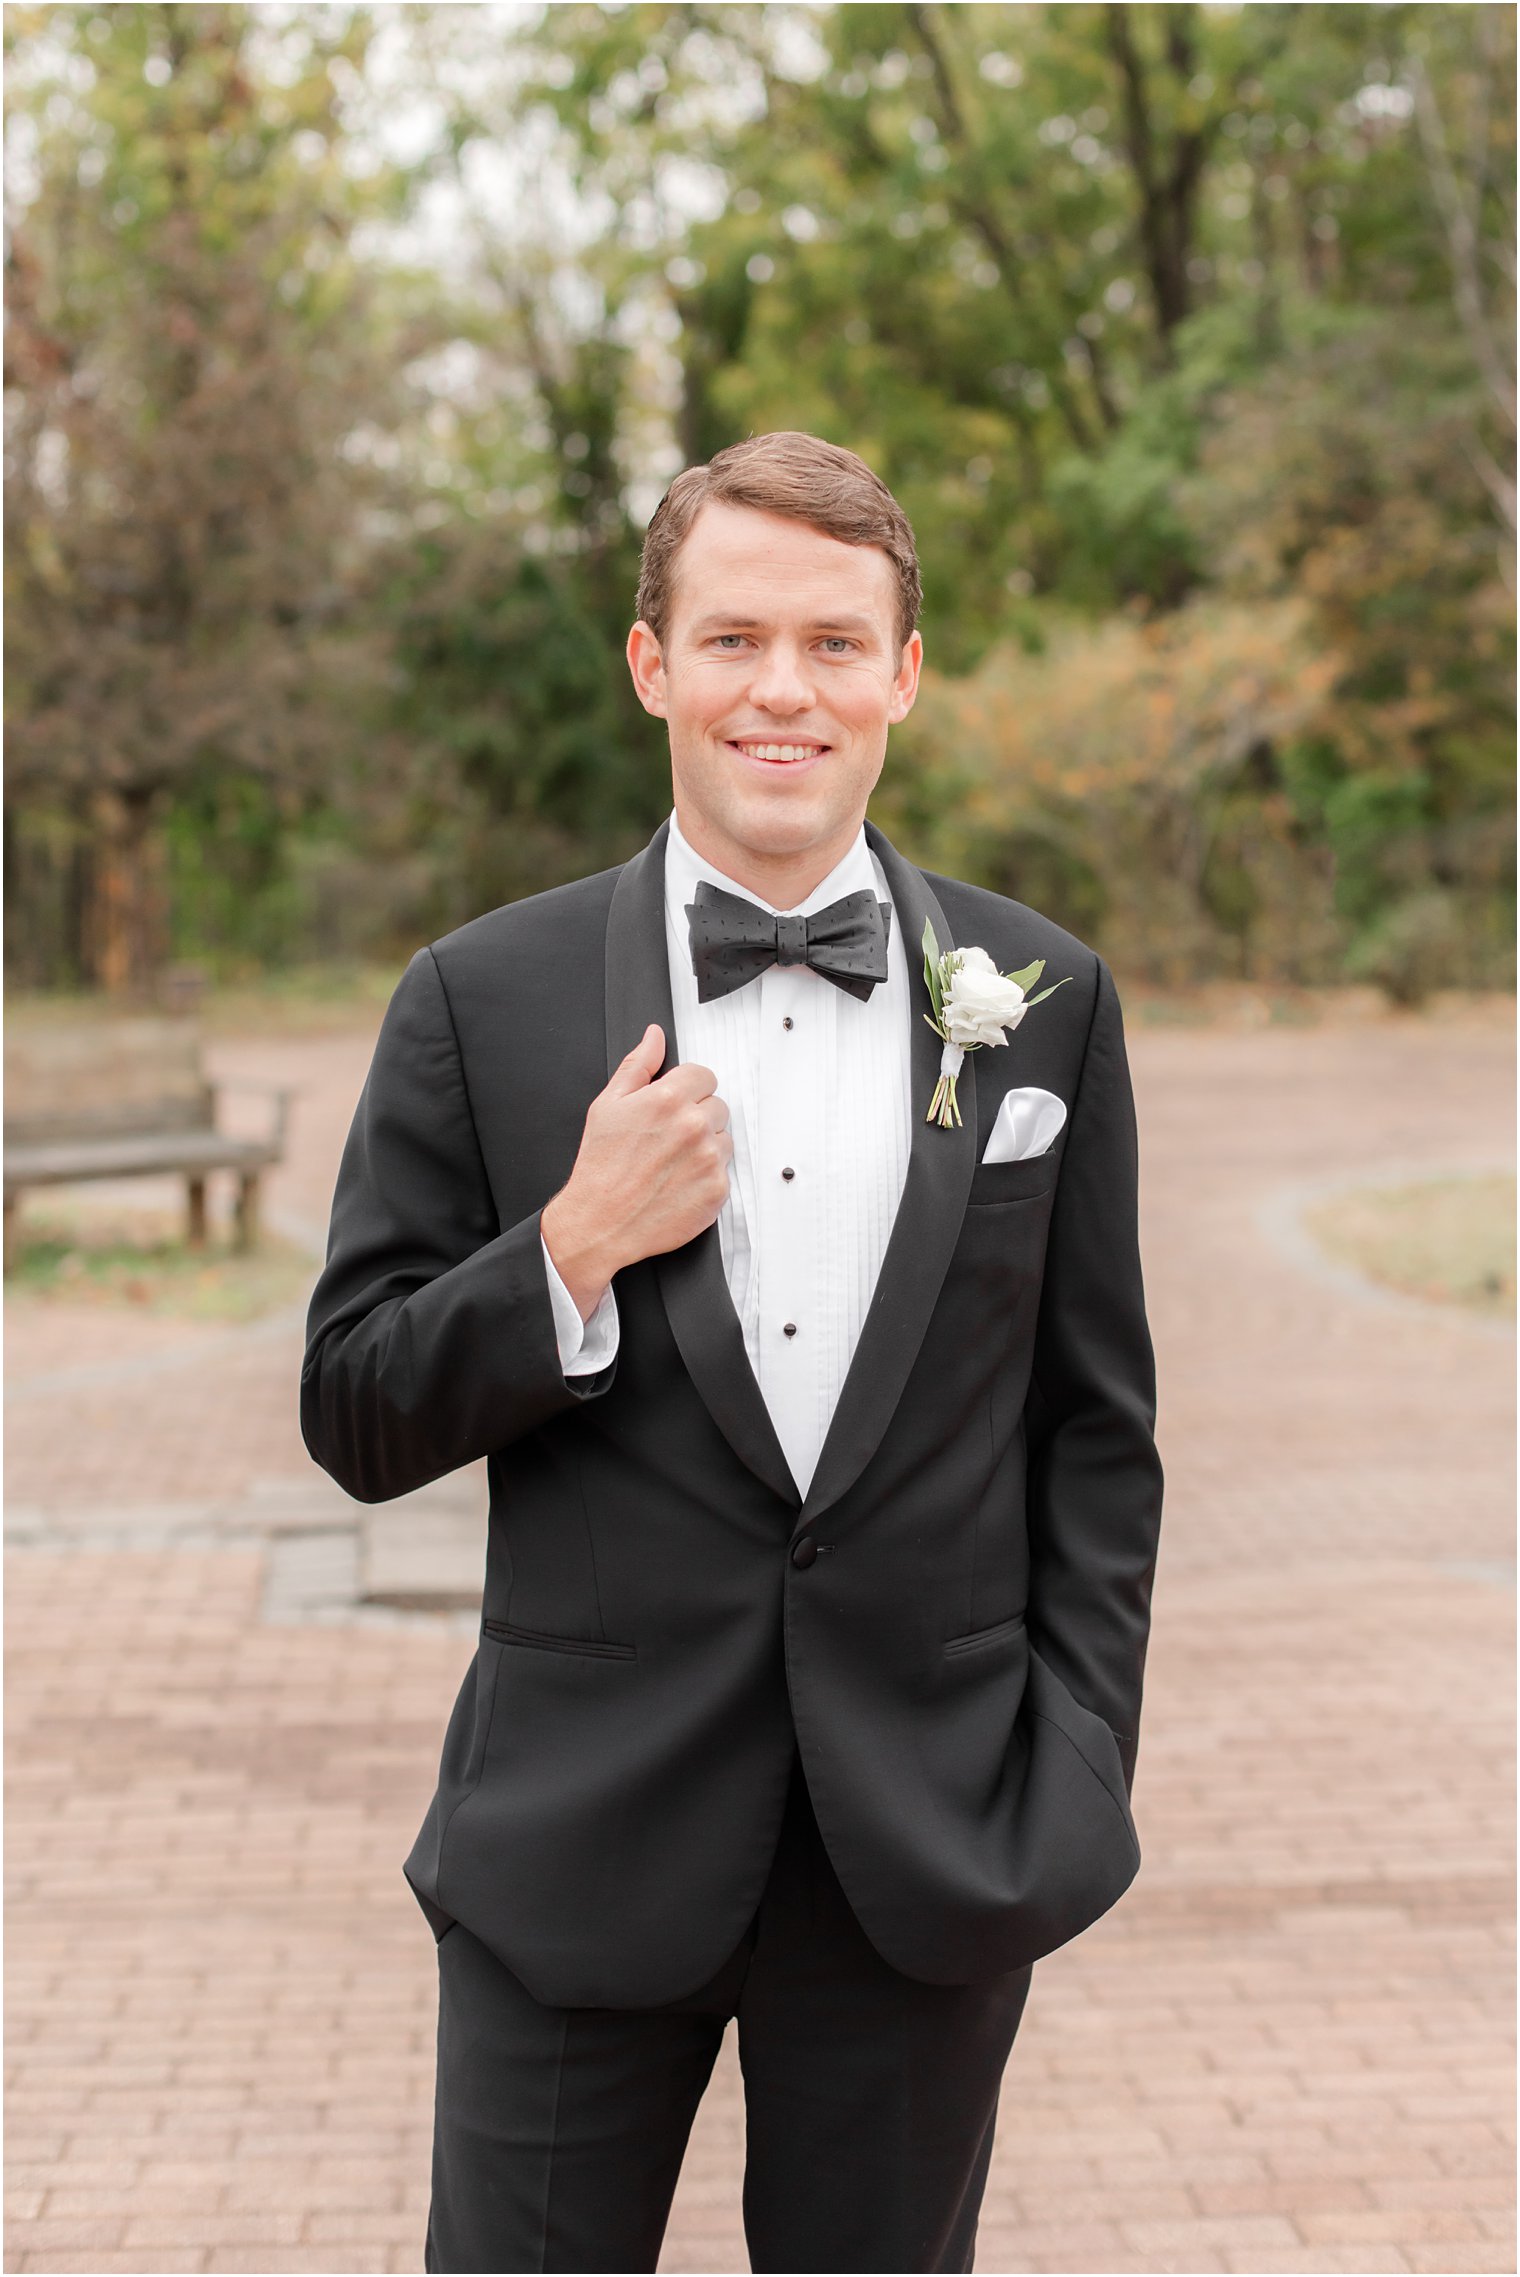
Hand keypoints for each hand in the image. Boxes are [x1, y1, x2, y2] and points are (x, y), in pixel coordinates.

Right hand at [541, 1024, 731, 1319]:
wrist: (600, 1223)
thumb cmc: (600, 1167)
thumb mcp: (607, 1105)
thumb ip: (637, 1065)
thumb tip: (654, 1036)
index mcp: (668, 1099)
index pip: (704, 1076)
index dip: (687, 1090)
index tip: (673, 1107)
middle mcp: (694, 1126)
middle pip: (717, 1106)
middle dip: (696, 1117)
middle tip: (666, 1140)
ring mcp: (709, 1159)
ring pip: (723, 1138)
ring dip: (705, 1146)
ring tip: (670, 1163)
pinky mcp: (717, 1190)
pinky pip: (724, 1171)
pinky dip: (706, 1177)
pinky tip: (678, 1183)